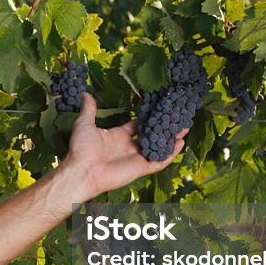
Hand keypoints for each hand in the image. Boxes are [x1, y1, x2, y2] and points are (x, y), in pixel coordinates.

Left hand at [62, 93, 186, 200]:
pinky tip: (180, 143)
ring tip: (184, 127)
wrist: (83, 171)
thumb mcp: (85, 124)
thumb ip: (89, 109)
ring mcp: (136, 158)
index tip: (158, 108)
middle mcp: (129, 147)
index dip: (148, 118)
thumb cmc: (81, 149)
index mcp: (118, 136)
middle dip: (163, 127)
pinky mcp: (141, 168)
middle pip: (151, 135)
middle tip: (176, 117)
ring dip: (171, 138)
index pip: (137, 125)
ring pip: (158, 147)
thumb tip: (84, 93)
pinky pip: (160, 160)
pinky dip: (171, 154)